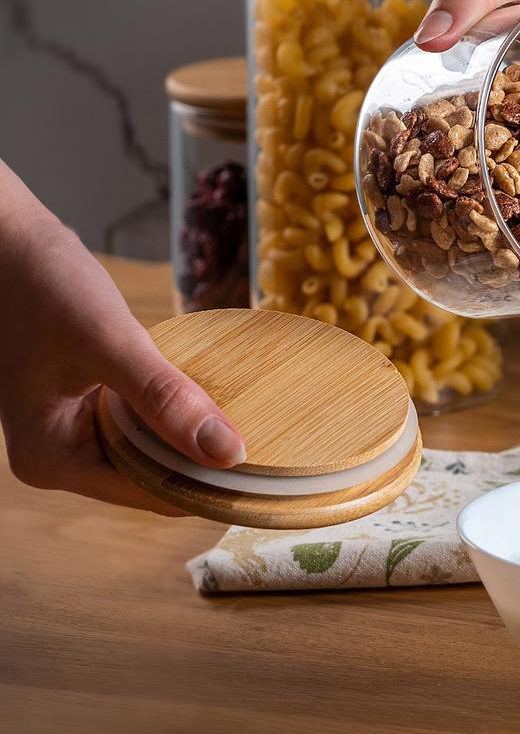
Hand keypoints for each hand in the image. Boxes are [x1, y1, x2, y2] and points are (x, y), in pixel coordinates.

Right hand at [0, 163, 245, 512]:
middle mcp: (61, 454)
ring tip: (259, 425)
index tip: (267, 479)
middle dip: (207, 463)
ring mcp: (76, 427)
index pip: (150, 494)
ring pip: (153, 448)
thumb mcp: (109, 342)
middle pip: (153, 477)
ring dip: (196, 435)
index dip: (207, 487)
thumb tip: (228, 453)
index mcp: (52, 459)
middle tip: (278, 450)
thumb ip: (164, 398)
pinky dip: (179, 409)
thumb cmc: (42, 285)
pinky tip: (219, 396)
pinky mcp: (92, 399)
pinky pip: (147, 419)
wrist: (6, 239)